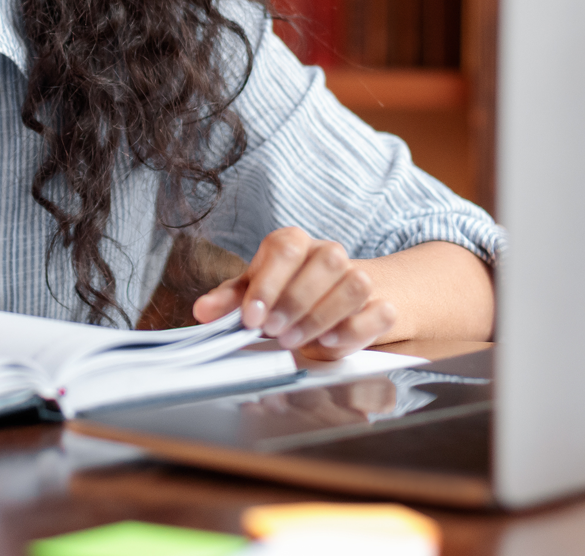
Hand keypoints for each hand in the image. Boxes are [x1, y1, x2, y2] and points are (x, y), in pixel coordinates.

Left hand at [191, 227, 396, 359]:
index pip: (286, 249)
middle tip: (275, 333)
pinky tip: (330, 341)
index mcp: (293, 243)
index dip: (268, 284)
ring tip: (296, 339)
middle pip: (327, 261)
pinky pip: (380, 310)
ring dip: (323, 315)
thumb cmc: (282, 296)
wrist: (328, 305)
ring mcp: (359, 275)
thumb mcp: (253, 295)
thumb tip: (204, 310)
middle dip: (296, 302)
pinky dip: (357, 329)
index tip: (252, 319)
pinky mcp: (380, 304)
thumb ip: (230, 301)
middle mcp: (328, 253)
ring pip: (356, 283)